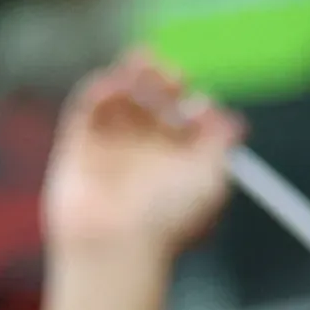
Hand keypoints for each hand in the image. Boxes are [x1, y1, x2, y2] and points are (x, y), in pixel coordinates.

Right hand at [40, 53, 244, 262]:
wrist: (117, 246)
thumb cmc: (168, 219)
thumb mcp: (213, 178)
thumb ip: (221, 143)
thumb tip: (232, 121)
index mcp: (173, 166)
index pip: (182, 121)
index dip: (190, 102)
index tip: (194, 97)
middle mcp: (141, 157)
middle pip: (151, 104)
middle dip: (160, 81)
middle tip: (170, 74)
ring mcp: (108, 151)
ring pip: (119, 100)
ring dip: (131, 76)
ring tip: (142, 62)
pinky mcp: (77, 147)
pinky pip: (87, 108)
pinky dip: (101, 88)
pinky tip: (117, 82)